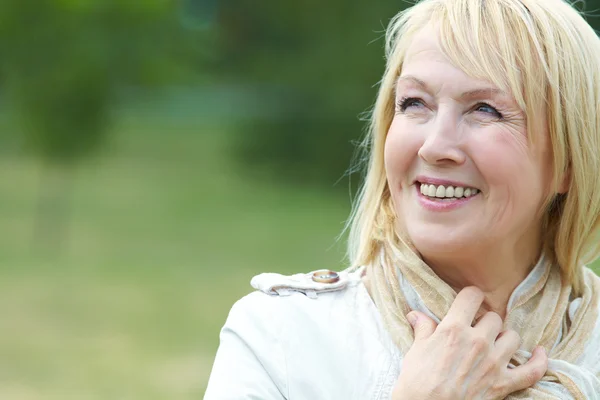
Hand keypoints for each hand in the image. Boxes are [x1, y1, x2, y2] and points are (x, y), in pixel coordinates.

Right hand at [392, 286, 547, 399]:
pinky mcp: (503, 384)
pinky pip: (532, 370)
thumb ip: (423, 328)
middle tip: (476, 331)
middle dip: (485, 322)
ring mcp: (493, 363)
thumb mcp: (416, 350)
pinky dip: (539, 362)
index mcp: (454, 328)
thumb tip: (415, 314)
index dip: (470, 298)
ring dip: (504, 339)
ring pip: (512, 336)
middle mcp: (478, 341)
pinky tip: (538, 353)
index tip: (467, 303)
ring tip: (495, 344)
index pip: (472, 296)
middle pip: (494, 317)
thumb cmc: (416, 381)